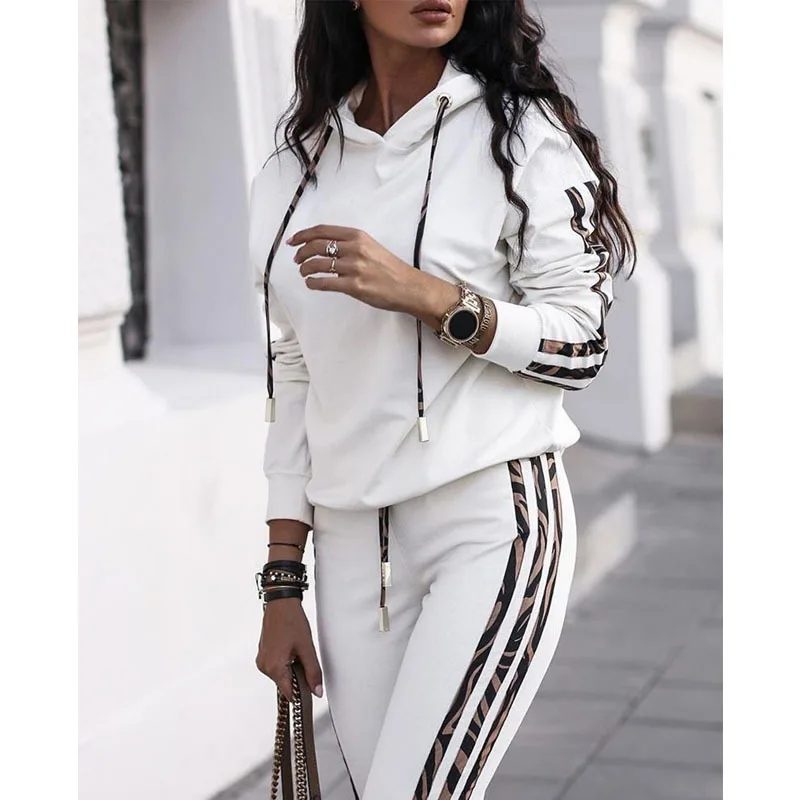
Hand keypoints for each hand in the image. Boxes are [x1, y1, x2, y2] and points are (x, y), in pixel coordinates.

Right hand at [255, 598, 323, 700]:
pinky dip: (286, 661)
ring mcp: (262, 660)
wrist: (281, 603)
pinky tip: (291, 647)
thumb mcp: (307, 647)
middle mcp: (264, 666)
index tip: (311, 689)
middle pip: (285, 684)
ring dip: (292, 668)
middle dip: (297, 676)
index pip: (289, 693)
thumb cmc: (291, 620)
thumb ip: (313, 672)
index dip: (302, 693)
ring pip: (281, 674)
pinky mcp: (263, 653)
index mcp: (274, 668)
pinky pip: (276, 665)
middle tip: (305, 658)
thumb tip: (317, 691)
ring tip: (297, 649)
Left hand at [288, 225, 440, 314]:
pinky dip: (313, 283)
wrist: (408, 286)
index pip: (323, 231)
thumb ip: (350, 245)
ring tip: (304, 272)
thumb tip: (325, 248)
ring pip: (317, 264)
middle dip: (301, 252)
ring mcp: (354, 268)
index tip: (293, 241)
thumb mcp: (371, 247)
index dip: (303, 235)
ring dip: (305, 268)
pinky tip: (311, 283)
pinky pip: (325, 283)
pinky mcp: (354, 286)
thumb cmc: (390, 269)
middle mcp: (355, 249)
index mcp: (358, 236)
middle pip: (316, 246)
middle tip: (296, 259)